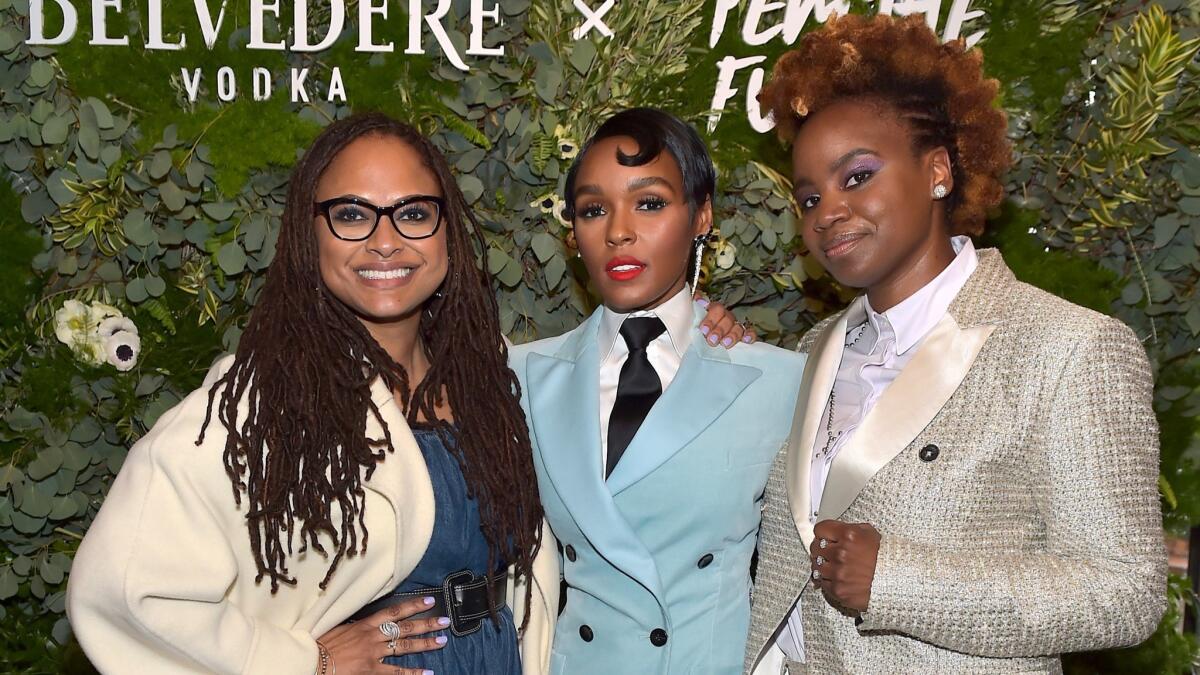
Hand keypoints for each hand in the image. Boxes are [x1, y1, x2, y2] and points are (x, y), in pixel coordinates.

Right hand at [317, 596, 448, 672]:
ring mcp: (373, 653)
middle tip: (444, 621)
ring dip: (425, 643)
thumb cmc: (320, 645)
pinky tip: (426, 672)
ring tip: (441, 641)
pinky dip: (412, 673)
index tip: (429, 602)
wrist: (310, 661)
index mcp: (364, 624)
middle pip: (405, 627)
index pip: (394, 611)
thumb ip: (356, 627)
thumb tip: (366, 624)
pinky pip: (396, 672)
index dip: (413, 606)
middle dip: (426, 623)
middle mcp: (372, 636)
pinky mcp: (370, 670)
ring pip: (404, 646)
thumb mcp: (339, 628)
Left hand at [697, 298, 755, 348]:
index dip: (710, 319)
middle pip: (727, 319)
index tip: (704, 330)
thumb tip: (696, 297)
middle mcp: (725, 317)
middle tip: (712, 340)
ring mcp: (735, 325)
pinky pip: (750, 333)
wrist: (705, 341)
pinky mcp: (744, 335)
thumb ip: (694, 308)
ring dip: (732, 335)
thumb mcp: (693, 319)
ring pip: (738, 327)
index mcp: (713, 311)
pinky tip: (746, 340)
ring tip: (725, 344)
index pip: (716, 309)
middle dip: (719, 330)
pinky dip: (749, 335)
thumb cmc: (699, 330)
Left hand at [809, 520, 880, 612]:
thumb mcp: (872, 534)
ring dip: (823, 565)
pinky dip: (827, 580)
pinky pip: (822, 582)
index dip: (823, 533)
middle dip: (822, 549)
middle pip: (816, 547)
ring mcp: (838, 572)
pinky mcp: (838, 589)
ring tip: (834, 566)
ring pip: (816, 565)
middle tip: (829, 552)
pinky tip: (837, 578)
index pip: (820, 529)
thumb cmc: (887, 559)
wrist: (898, 583)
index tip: (825, 537)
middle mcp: (841, 553)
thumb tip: (835, 530)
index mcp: (849, 536)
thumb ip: (851, 529)